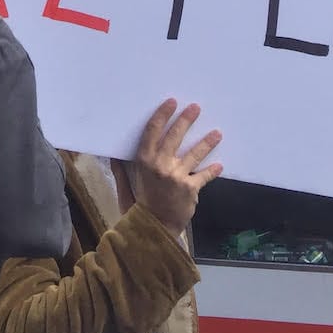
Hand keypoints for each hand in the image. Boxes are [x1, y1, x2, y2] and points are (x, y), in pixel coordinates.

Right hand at [130, 99, 222, 233]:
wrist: (155, 230)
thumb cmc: (138, 207)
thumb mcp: (126, 186)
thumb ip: (121, 170)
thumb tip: (113, 154)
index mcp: (143, 160)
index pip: (153, 131)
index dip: (163, 115)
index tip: (171, 102)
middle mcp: (160, 164)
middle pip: (175, 136)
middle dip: (186, 120)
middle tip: (196, 107)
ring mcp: (177, 176)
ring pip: (194, 153)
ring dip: (206, 142)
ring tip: (217, 133)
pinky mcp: (191, 189)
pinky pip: (204, 176)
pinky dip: (212, 170)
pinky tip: (219, 165)